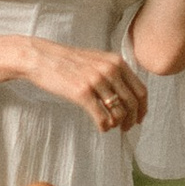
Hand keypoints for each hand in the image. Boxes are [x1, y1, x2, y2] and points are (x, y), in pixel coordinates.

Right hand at [31, 43, 147, 132]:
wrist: (41, 57)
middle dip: (132, 119)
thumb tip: (128, 95)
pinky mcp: (82, 93)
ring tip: (110, 126)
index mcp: (116, 62)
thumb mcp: (97, 59)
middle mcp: (110, 70)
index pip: (140, 90)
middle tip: (126, 128)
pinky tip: (101, 128)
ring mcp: (96, 81)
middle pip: (132, 103)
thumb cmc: (68, 61)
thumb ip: (114, 72)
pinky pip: (102, 117)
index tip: (139, 118)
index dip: (142, 108)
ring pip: (118, 112)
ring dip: (117, 124)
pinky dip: (104, 126)